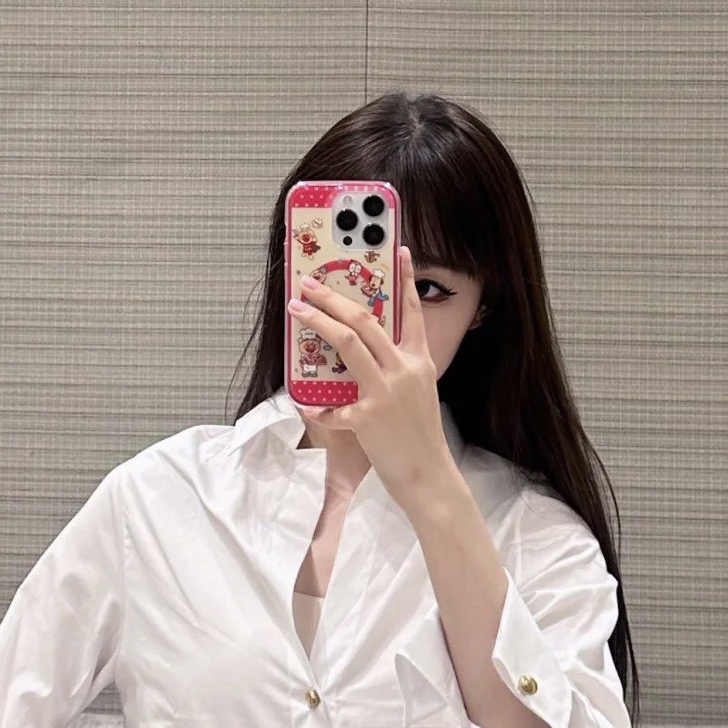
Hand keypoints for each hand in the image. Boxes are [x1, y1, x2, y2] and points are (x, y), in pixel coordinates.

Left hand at [286, 247, 455, 511]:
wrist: (429, 477)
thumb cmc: (419, 439)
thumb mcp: (417, 396)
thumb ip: (396, 372)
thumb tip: (365, 357)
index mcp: (419, 362)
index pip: (413, 312)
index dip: (405, 279)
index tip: (398, 250)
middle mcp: (403, 369)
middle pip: (365, 320)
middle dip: (334, 297)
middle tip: (310, 283)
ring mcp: (386, 391)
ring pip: (348, 342)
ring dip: (318, 321)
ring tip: (298, 307)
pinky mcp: (367, 417)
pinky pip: (332, 406)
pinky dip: (317, 407)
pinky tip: (306, 405)